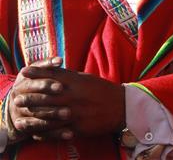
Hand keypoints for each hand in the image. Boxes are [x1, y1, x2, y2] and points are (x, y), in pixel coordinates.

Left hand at [9, 61, 125, 139]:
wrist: (123, 107)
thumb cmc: (104, 91)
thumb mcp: (88, 80)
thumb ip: (71, 77)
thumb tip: (54, 71)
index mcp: (78, 83)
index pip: (53, 75)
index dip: (37, 73)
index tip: (24, 72)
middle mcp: (75, 96)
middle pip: (47, 96)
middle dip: (30, 97)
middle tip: (17, 98)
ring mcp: (76, 112)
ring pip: (49, 116)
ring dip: (33, 117)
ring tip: (21, 118)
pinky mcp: (78, 127)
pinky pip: (58, 131)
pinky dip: (45, 133)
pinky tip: (36, 133)